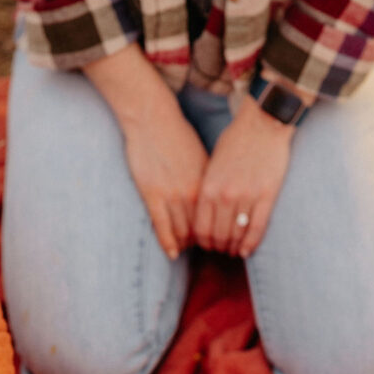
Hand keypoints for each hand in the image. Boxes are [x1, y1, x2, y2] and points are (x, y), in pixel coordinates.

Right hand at [123, 108, 207, 258]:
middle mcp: (193, 193)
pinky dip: (168, 243)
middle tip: (207, 252)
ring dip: (186, 245)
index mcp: (208, 184)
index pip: (217, 218)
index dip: (220, 233)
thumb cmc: (177, 136)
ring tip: (187, 251)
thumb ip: (209, 181)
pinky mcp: (153, 195)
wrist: (152, 119)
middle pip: (202, 229)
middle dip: (206, 243)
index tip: (221, 240)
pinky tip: (173, 254)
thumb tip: (216, 199)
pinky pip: (162, 227)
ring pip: (182, 231)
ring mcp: (172, 195)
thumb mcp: (202, 158)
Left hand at [194, 95, 293, 256]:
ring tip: (234, 250)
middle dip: (218, 247)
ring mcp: (246, 197)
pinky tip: (247, 251)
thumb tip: (203, 216)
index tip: (207, 244)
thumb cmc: (236, 141)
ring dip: (234, 248)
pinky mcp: (266, 196)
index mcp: (208, 187)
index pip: (200, 228)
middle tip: (222, 250)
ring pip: (237, 235)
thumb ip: (207, 190)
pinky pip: (256, 228)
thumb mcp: (212, 165)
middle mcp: (225, 196)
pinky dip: (251, 244)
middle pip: (218, 236)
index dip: (203, 242)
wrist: (263, 124)